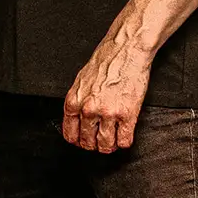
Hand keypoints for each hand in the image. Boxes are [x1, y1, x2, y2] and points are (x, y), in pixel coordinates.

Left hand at [61, 38, 152, 152]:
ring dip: (109, 146)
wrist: (125, 51)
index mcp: (74, 102)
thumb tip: (76, 119)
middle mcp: (89, 110)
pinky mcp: (127, 114)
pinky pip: (124, 140)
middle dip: (94, 145)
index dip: (78, 141)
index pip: (70, 134)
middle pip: (87, 142)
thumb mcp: (81, 81)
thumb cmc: (105, 62)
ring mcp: (108, 113)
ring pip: (105, 145)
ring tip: (112, 141)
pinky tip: (124, 136)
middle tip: (100, 141)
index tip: (83, 141)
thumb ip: (77, 102)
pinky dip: (123, 142)